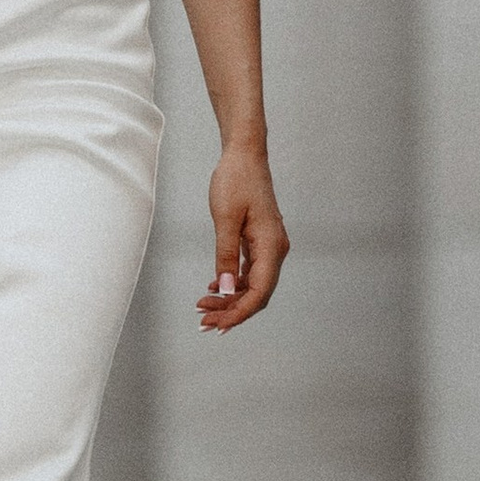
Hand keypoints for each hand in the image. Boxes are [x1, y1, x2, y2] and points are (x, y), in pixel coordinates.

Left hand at [196, 143, 285, 332]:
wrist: (244, 155)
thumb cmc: (236, 180)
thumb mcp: (225, 219)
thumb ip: (226, 255)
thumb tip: (227, 288)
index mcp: (271, 245)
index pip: (260, 291)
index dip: (240, 312)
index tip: (218, 325)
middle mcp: (275, 249)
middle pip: (257, 292)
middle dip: (232, 310)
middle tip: (204, 322)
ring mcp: (269, 246)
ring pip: (253, 283)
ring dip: (230, 298)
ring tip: (204, 308)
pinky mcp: (260, 241)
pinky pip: (250, 270)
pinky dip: (233, 282)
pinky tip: (215, 288)